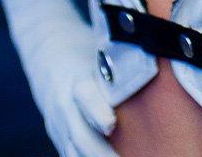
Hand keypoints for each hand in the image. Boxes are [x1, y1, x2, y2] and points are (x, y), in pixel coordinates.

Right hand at [26, 13, 117, 156]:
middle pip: (80, 135)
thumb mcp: (102, 55)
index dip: (96, 112)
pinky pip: (70, 154)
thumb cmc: (88, 55)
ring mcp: (58, 125)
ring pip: (73, 151)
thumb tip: (153, 67)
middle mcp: (64, 104)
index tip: (110, 125)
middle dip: (102, 153)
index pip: (85, 96)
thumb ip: (120, 68)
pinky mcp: (58, 137)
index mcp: (77, 78)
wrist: (49, 56)